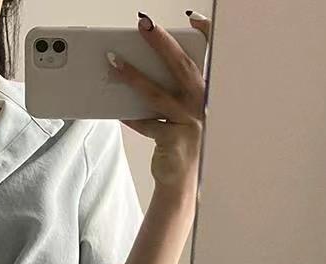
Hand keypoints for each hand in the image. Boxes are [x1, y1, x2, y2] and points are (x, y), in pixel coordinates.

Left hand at [107, 10, 211, 193]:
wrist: (184, 183)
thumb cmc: (184, 145)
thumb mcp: (186, 115)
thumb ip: (174, 94)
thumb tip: (143, 71)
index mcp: (209, 93)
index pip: (211, 57)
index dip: (206, 34)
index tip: (193, 19)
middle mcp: (204, 105)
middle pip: (180, 66)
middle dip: (160, 43)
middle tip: (144, 25)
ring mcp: (191, 122)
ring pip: (157, 94)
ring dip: (133, 76)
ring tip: (114, 63)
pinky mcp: (174, 140)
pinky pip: (147, 124)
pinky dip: (131, 117)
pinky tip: (119, 111)